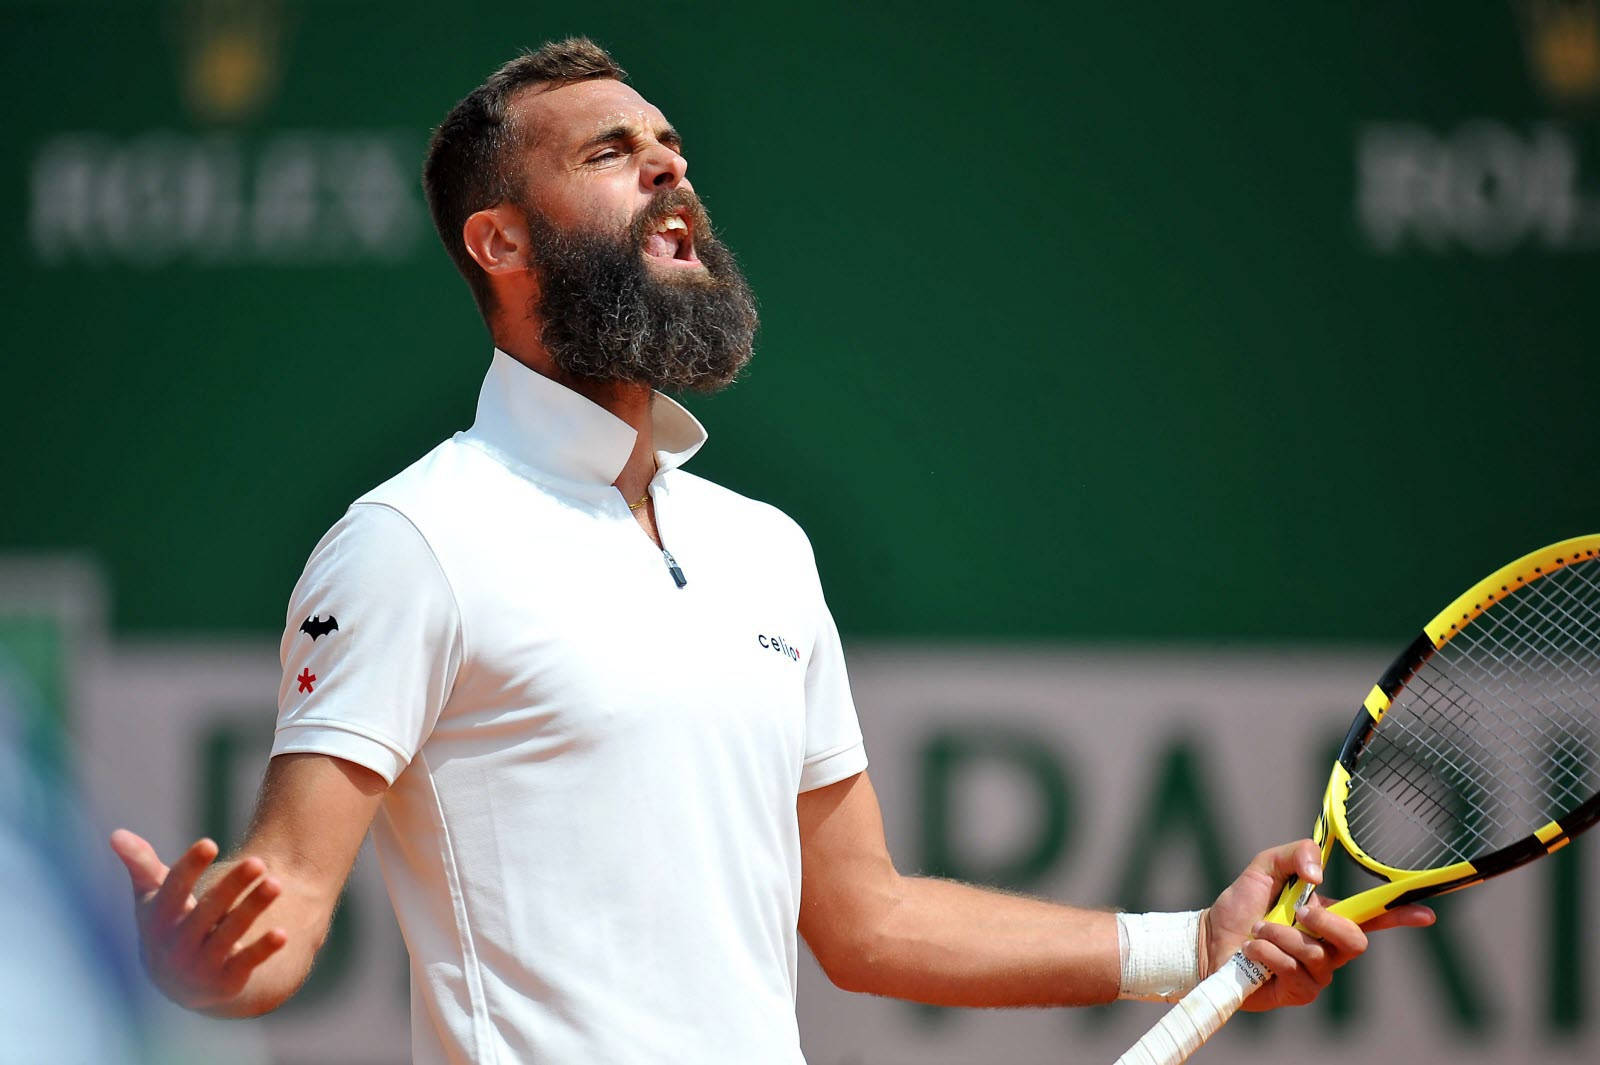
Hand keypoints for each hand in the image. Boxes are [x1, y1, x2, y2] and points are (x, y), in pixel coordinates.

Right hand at [109, 830, 287, 1010]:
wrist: (179, 984)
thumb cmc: (168, 925)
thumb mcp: (153, 897)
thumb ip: (141, 866)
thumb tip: (116, 833)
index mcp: (159, 920)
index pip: (173, 890)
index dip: (190, 867)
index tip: (209, 843)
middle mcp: (177, 945)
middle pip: (207, 910)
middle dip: (231, 886)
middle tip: (257, 861)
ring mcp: (201, 965)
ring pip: (230, 934)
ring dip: (252, 909)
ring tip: (276, 883)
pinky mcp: (226, 982)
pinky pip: (246, 963)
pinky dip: (263, 949)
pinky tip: (283, 933)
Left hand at [1201, 839, 1434, 1010]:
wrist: (1208, 939)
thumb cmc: (1241, 905)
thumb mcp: (1264, 867)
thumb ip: (1295, 855)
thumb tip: (1319, 874)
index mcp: (1328, 915)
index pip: (1373, 916)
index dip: (1400, 915)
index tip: (1425, 913)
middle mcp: (1328, 946)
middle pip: (1357, 940)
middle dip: (1327, 923)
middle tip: (1297, 910)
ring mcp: (1315, 972)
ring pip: (1318, 955)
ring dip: (1282, 935)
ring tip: (1257, 929)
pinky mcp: (1297, 993)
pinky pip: (1294, 972)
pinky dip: (1269, 953)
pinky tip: (1252, 949)